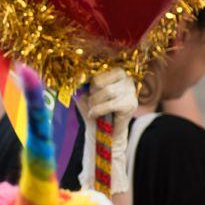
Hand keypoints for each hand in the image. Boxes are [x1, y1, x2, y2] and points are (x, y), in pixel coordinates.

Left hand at [76, 69, 137, 194]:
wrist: (103, 132)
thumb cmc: (94, 110)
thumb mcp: (85, 95)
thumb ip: (81, 84)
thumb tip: (73, 76)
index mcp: (116, 73)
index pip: (97, 72)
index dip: (88, 85)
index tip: (87, 94)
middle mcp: (127, 79)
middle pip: (100, 81)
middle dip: (91, 95)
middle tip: (92, 104)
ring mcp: (131, 92)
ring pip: (107, 91)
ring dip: (94, 103)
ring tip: (93, 110)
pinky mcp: (131, 104)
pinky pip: (110, 104)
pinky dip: (98, 110)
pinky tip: (95, 114)